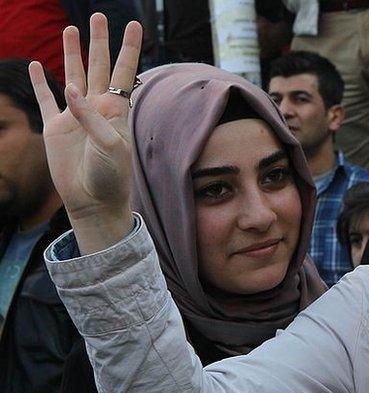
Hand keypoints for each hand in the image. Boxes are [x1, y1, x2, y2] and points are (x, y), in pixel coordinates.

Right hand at [28, 14, 142, 253]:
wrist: (94, 201)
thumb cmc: (110, 176)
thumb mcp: (110, 146)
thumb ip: (92, 118)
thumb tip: (71, 88)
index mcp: (117, 110)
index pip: (124, 72)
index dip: (129, 48)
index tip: (135, 25)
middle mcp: (97, 108)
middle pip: (98, 67)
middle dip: (98, 42)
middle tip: (98, 16)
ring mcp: (75, 116)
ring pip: (73, 76)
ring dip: (71, 53)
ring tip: (70, 30)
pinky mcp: (55, 128)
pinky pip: (45, 99)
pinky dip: (40, 83)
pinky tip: (37, 65)